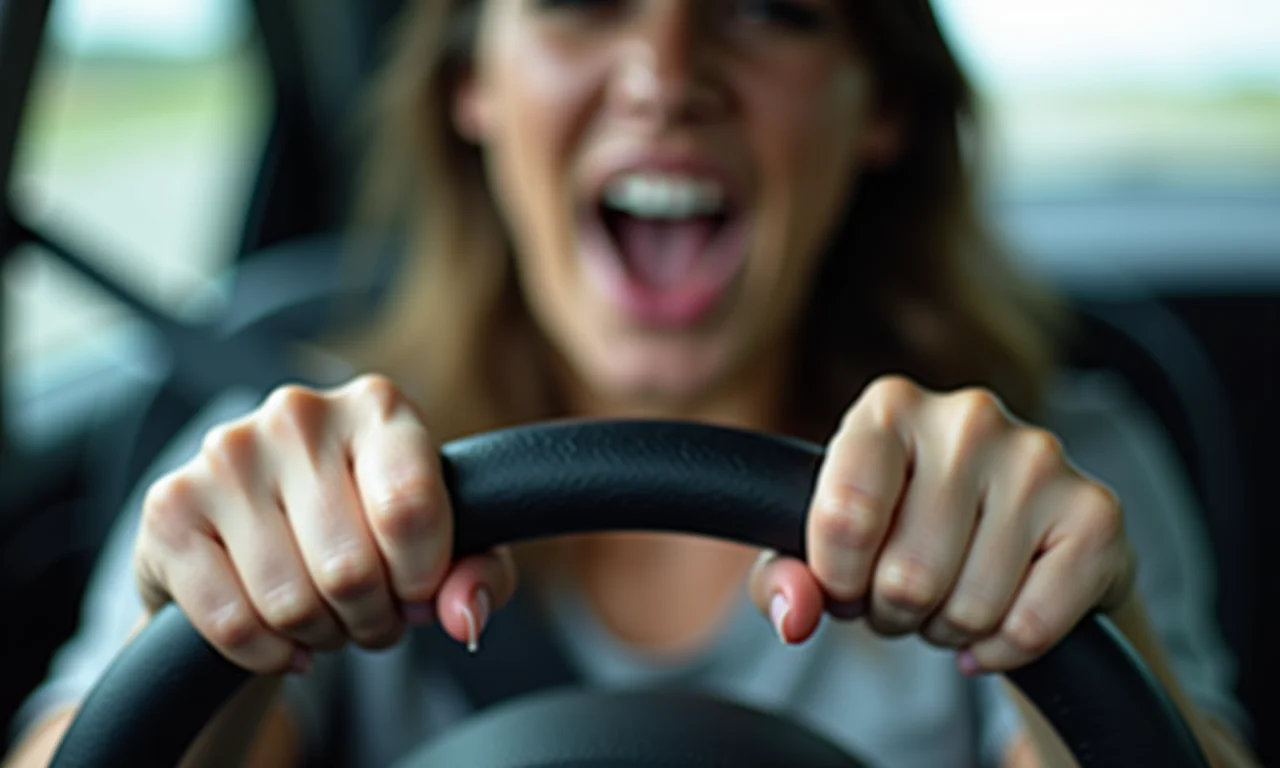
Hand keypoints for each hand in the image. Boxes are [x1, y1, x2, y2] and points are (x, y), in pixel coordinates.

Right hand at [133, 375, 516, 673]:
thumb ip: (479, 573)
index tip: (418, 591)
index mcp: (379, 408)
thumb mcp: (446, 546)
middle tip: (372, 615)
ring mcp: (226, 454)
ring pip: (289, 601)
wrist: (265, 531)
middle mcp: (299, 413)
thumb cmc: (371, 531)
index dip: (421, 577)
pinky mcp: (169, 506)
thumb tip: (464, 617)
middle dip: (372, 618)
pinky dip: (265, 652)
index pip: (410, 506)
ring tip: (328, 618)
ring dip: (321, 636)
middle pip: (351, 567)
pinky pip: (229, 620)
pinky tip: (280, 637)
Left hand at [748, 375, 1136, 673]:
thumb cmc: (900, 532)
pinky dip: (1004, 648)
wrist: (1014, 536)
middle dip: (894, 611)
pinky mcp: (1097, 512)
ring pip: (971, 607)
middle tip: (903, 595)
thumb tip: (795, 616)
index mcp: (888, 407)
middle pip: (906, 575)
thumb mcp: (823, 547)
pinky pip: (1031, 625)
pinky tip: (996, 623)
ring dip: (948, 630)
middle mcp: (967, 416)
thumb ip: (783, 577)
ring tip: (949, 599)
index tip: (845, 581)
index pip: (842, 516)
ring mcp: (1039, 458)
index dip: (837, 578)